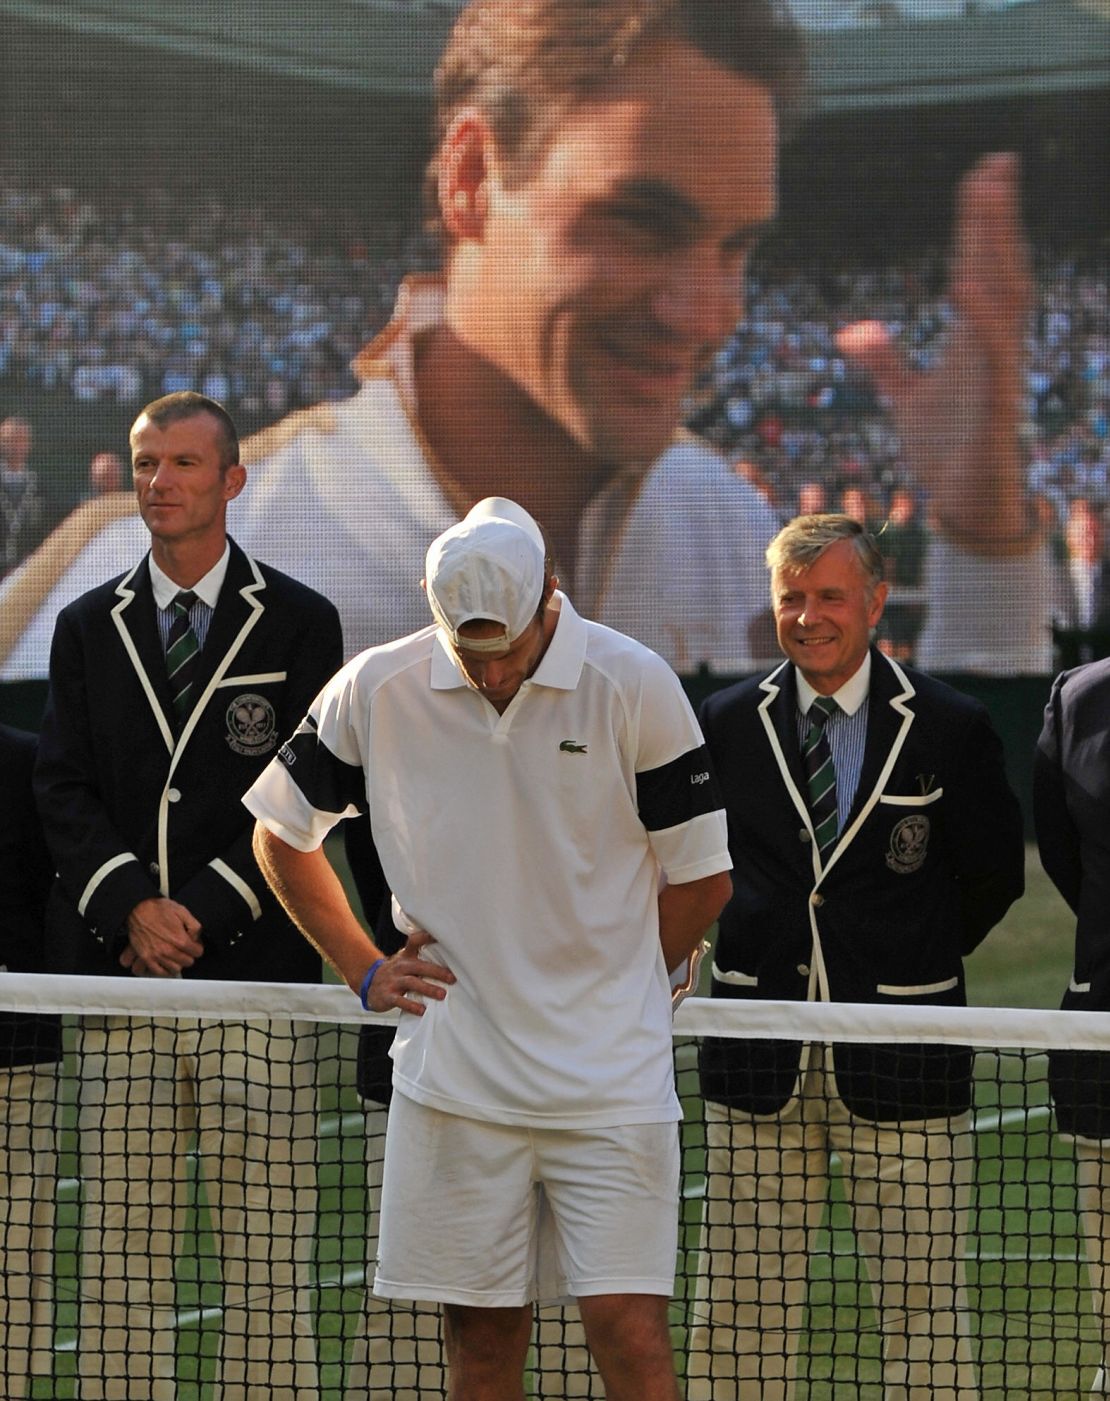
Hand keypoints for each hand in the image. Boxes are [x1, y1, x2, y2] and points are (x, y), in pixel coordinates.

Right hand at [120, 897, 203, 976]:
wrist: (138, 909)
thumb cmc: (159, 909)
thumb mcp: (182, 911)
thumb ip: (195, 926)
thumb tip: (197, 938)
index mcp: (179, 939)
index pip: (197, 952)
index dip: (197, 947)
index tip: (194, 944)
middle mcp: (168, 950)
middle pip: (188, 962)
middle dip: (189, 955)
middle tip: (185, 949)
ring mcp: (157, 955)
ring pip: (176, 969)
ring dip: (178, 962)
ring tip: (176, 955)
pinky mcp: (146, 958)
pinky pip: (159, 972)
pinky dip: (165, 970)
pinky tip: (167, 963)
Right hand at [362, 929, 455, 1014]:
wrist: (368, 983)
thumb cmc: (395, 972)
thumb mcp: (404, 960)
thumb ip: (421, 958)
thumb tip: (449, 958)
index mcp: (406, 956)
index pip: (415, 941)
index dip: (426, 937)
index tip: (441, 937)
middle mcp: (400, 966)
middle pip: (420, 966)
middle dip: (437, 972)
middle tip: (452, 978)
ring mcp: (393, 981)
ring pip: (412, 983)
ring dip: (428, 989)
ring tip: (442, 995)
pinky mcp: (388, 996)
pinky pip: (401, 1001)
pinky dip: (412, 1006)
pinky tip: (422, 1010)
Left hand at [838, 153, 1032, 553]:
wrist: (966, 505)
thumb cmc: (947, 452)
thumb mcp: (905, 400)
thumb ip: (884, 362)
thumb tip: (853, 332)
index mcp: (972, 340)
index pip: (975, 267)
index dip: (977, 224)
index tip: (979, 177)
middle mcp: (992, 345)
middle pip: (998, 268)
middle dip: (996, 218)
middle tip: (996, 163)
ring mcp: (999, 370)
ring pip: (1004, 298)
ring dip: (997, 249)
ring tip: (990, 200)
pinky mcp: (996, 402)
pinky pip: (993, 353)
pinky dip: (982, 318)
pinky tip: (969, 284)